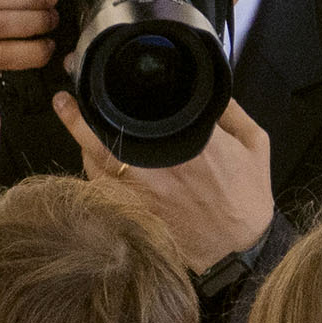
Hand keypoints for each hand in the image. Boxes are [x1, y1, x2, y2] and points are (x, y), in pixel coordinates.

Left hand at [53, 93, 275, 272]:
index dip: (115, 85)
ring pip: (95, 157)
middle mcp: (159, 164)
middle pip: (106, 130)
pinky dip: (89, 166)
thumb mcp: (255, 145)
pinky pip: (98, 185)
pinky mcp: (132, 212)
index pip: (145, 104)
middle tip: (66, 96)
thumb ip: (231, 110)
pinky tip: (87, 153)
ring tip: (70, 114)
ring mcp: (141, 191)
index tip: (99, 71)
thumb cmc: (246, 199)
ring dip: (78, 135)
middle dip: (79, 111)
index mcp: (191, 140)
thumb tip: (207, 87)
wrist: (238, 251)